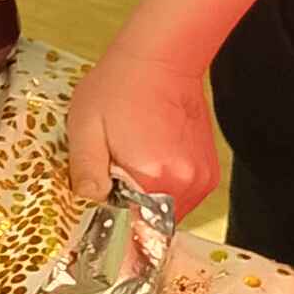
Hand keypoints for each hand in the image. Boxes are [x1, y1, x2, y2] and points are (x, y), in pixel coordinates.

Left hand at [67, 30, 219, 215]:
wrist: (162, 58)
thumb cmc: (122, 86)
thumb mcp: (85, 127)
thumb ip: (86, 173)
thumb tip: (90, 207)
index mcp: (153, 175)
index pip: (132, 230)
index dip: (112, 235)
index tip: (99, 233)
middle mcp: (184, 182)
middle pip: (150, 226)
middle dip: (127, 217)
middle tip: (109, 193)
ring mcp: (201, 179)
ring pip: (166, 216)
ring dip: (145, 207)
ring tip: (130, 173)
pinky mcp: (208, 175)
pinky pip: (181, 201)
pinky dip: (162, 195)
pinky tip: (148, 167)